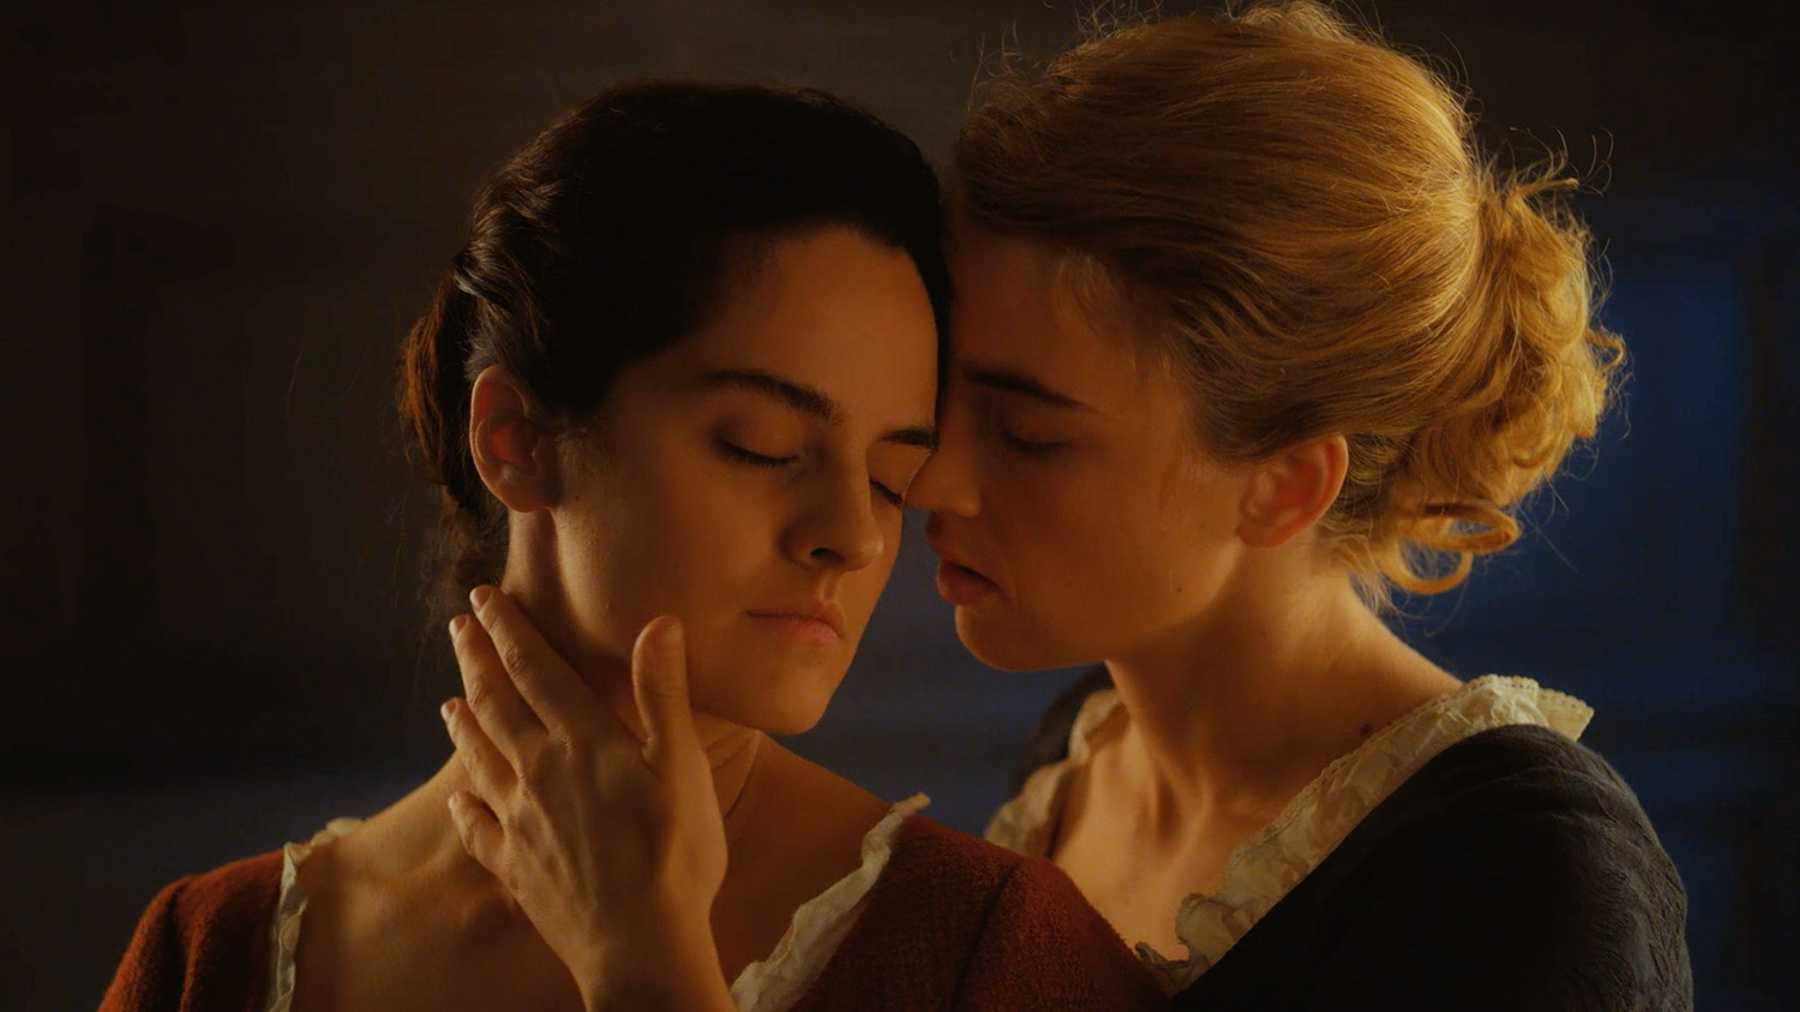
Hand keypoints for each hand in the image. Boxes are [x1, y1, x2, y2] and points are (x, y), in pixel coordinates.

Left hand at [439, 586, 732, 1011]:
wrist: (640, 944)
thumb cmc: (674, 851)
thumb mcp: (681, 764)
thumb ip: (662, 692)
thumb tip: (658, 621)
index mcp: (581, 740)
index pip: (534, 669)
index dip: (508, 628)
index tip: (484, 596)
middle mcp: (539, 772)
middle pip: (496, 703)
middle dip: (475, 659)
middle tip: (457, 626)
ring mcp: (521, 821)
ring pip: (480, 758)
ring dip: (464, 723)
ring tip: (448, 702)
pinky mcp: (516, 866)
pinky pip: (479, 828)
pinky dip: (464, 807)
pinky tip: (456, 798)